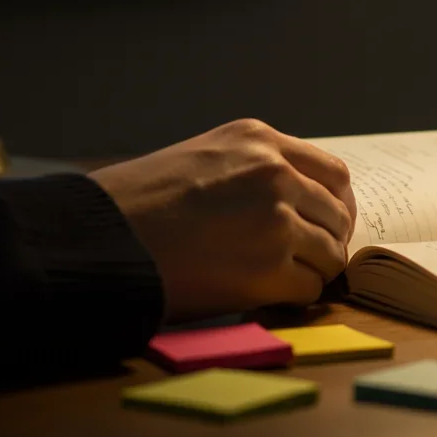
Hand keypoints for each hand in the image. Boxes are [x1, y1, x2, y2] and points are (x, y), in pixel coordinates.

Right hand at [90, 118, 355, 321]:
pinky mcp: (268, 266)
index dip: (336, 204)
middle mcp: (274, 172)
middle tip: (313, 260)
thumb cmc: (138, 204)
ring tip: (284, 279)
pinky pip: (310, 287)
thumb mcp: (202, 156)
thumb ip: (253, 169)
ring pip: (330, 253)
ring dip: (313, 270)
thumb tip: (300, 203)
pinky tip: (270, 296)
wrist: (98, 239)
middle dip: (329, 239)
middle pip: (338, 213)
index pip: (333, 172)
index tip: (328, 224)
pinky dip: (297, 297)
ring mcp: (275, 219)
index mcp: (259, 139)